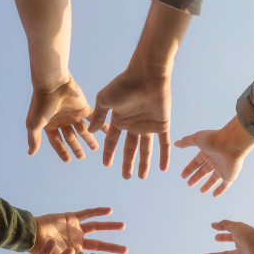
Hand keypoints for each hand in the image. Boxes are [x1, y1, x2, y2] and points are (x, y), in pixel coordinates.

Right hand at [26, 75, 97, 161]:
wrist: (52, 83)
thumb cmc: (41, 103)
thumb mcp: (34, 124)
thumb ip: (34, 139)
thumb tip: (30, 153)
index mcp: (50, 125)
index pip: (57, 141)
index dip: (62, 151)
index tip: (68, 160)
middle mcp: (62, 120)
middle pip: (71, 137)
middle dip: (76, 147)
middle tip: (82, 157)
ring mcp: (73, 114)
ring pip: (82, 130)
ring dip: (89, 139)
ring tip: (95, 148)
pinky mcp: (83, 107)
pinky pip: (93, 119)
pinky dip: (100, 125)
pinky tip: (106, 131)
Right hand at [31, 207, 126, 253]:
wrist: (31, 234)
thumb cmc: (41, 252)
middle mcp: (76, 242)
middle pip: (98, 245)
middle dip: (111, 248)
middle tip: (126, 250)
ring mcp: (74, 230)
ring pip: (96, 228)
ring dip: (109, 227)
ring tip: (123, 226)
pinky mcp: (71, 218)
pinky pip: (87, 214)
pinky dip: (98, 212)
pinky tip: (110, 210)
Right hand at [88, 0, 190, 179]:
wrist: (147, 75)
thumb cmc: (124, 84)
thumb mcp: (105, 100)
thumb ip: (98, 116)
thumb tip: (89, 131)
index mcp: (119, 119)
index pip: (113, 140)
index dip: (109, 153)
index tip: (106, 165)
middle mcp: (134, 124)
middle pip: (130, 148)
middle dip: (127, 163)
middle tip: (126, 177)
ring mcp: (148, 125)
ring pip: (146, 149)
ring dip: (144, 163)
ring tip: (141, 177)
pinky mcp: (162, 124)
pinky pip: (164, 144)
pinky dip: (164, 155)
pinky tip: (164, 168)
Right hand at [175, 116, 253, 196]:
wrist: (232, 143)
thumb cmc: (214, 139)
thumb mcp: (196, 139)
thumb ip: (186, 141)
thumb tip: (176, 143)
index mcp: (207, 152)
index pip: (196, 162)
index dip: (189, 169)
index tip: (183, 176)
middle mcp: (215, 160)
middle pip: (204, 171)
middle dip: (196, 177)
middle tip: (189, 184)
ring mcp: (223, 168)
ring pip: (214, 179)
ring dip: (208, 185)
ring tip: (202, 191)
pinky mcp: (229, 176)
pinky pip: (224, 185)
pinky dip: (220, 190)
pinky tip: (214, 195)